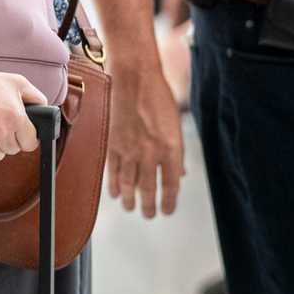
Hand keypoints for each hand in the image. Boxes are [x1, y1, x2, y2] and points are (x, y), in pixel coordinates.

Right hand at [108, 65, 185, 217]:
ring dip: (130, 200)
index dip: (169, 202)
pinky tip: (116, 193)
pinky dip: (114, 185)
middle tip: (149, 215)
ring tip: (131, 208)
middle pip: (149, 190)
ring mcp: (130, 150)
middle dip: (149, 206)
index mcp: (171, 148)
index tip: (167, 210)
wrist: (134, 77)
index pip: (171, 185)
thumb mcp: (176, 125)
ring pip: (129, 184)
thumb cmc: (158, 96)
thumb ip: (177, 152)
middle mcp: (151, 153)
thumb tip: (180, 174)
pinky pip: (113, 171)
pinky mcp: (113, 144)